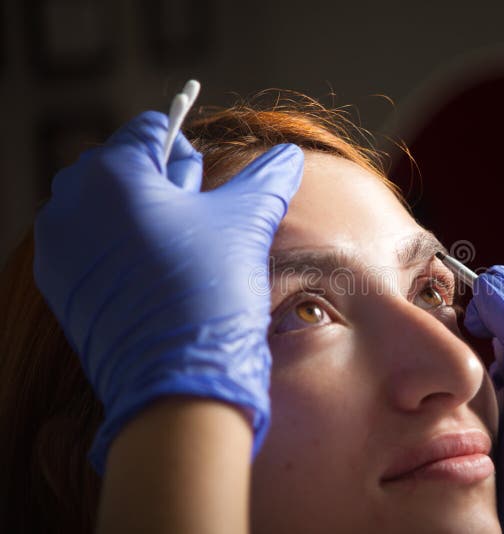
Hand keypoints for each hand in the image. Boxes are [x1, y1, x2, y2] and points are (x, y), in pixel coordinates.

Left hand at [34, 111, 302, 472]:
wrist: (178, 381)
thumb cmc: (210, 290)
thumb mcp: (246, 220)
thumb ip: (267, 178)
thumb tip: (288, 156)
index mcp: (110, 173)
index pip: (147, 130)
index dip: (185, 150)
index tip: (207, 184)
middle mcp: (70, 203)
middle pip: (122, 167)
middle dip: (163, 185)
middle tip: (199, 223)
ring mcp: (58, 249)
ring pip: (105, 208)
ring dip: (145, 218)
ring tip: (183, 256)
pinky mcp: (60, 288)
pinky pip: (92, 247)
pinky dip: (124, 251)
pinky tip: (159, 280)